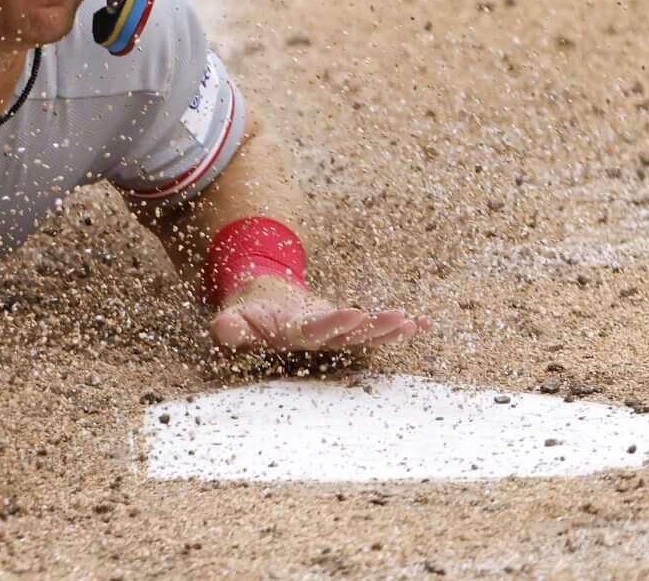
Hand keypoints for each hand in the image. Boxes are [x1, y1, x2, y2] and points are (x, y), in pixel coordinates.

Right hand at [208, 277, 432, 352]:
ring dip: (390, 330)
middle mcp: (319, 339)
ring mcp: (335, 334)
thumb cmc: (246, 314)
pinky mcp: (346, 327)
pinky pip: (374, 328)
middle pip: (351, 336)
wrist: (259, 309)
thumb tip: (223, 330)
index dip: (335, 323)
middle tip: (399, 319)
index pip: (316, 330)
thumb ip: (230, 326)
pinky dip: (398, 327)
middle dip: (375, 328)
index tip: (353, 313)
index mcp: (293, 334)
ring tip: (413, 322)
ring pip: (366, 335)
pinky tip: (424, 323)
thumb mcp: (232, 317)